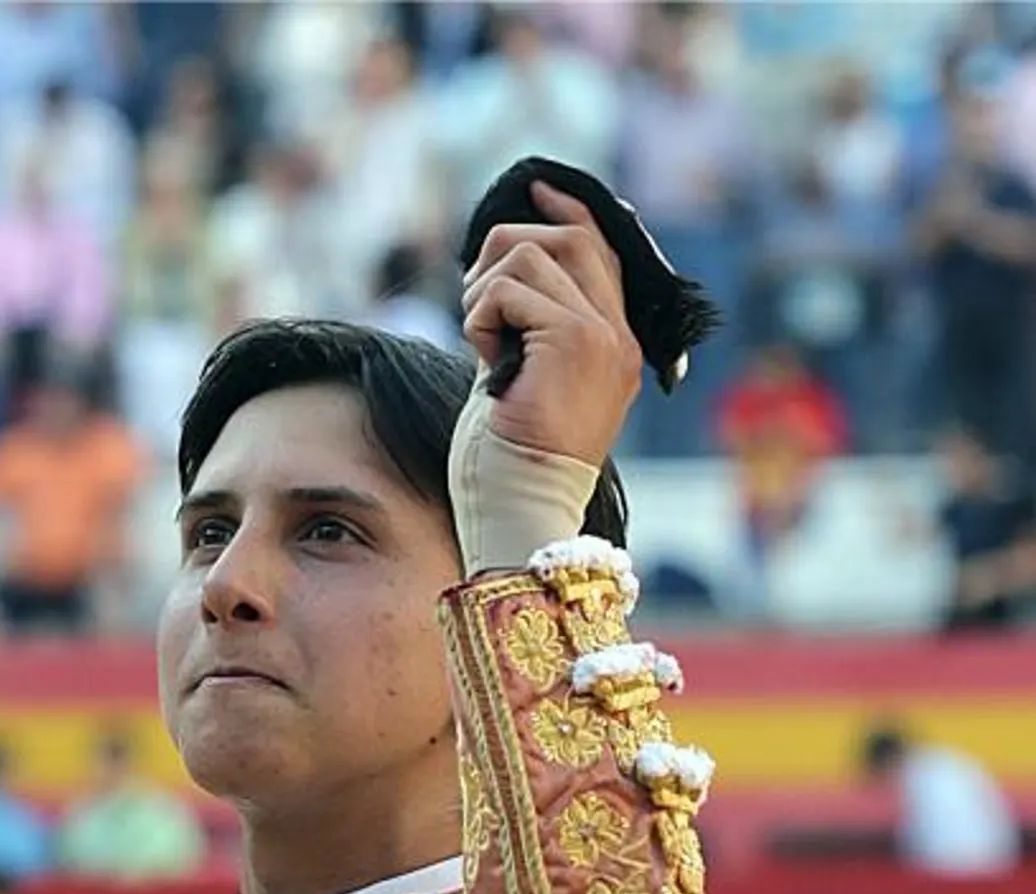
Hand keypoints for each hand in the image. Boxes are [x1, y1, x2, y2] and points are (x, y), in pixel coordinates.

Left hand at [460, 180, 643, 466]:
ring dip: (483, 293)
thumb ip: (523, 328)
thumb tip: (495, 276)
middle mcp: (617, 336)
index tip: (537, 189)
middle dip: (503, 250)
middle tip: (473, 298)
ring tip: (482, 344)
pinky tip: (484, 360)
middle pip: (568, 238)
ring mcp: (601, 336)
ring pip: (530, 255)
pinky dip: (480, 318)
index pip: (601, 251)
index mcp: (613, 345)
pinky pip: (508, 290)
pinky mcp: (572, 341)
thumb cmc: (509, 459)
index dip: (567, 213)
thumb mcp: (519, 377)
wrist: (520, 507)